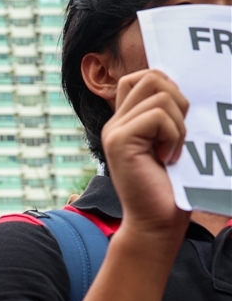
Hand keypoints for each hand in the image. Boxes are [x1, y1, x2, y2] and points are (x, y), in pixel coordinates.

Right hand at [102, 69, 189, 237]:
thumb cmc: (171, 187)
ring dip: (179, 123)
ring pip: (159, 94)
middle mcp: (116, 123)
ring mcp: (114, 131)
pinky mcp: (119, 141)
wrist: (156, 223)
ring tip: (173, 150)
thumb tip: (185, 87)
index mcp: (126, 122)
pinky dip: (174, 136)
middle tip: (178, 134)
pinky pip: (159, 116)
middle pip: (151, 77)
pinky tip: (168, 159)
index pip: (143, 77)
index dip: (169, 85)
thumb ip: (170, 116)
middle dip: (178, 99)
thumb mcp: (173, 143)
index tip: (180, 118)